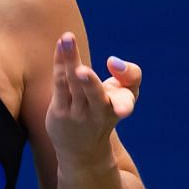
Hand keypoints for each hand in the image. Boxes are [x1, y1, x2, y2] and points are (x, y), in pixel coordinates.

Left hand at [45, 32, 140, 169]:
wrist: (83, 149)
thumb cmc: (106, 112)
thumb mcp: (125, 96)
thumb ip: (129, 75)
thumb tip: (113, 62)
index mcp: (120, 106)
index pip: (127, 94)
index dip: (125, 77)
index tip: (112, 62)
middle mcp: (99, 112)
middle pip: (94, 93)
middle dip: (89, 82)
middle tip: (81, 70)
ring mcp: (77, 113)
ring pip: (72, 83)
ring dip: (69, 60)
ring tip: (67, 39)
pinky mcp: (59, 111)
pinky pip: (59, 83)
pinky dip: (60, 62)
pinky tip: (61, 44)